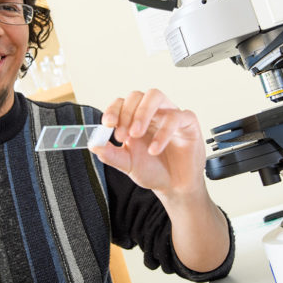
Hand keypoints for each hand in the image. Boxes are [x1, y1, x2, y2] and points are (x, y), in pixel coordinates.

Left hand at [89, 89, 206, 198]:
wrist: (174, 187)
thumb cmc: (153, 171)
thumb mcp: (126, 164)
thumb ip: (110, 154)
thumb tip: (94, 143)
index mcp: (136, 119)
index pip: (122, 103)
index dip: (113, 110)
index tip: (108, 124)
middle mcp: (152, 114)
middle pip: (137, 95)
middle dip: (126, 113)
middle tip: (123, 135)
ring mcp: (170, 115)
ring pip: (156, 96)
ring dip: (142, 112)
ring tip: (136, 134)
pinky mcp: (188, 123)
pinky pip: (176, 116)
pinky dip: (163, 132)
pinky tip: (154, 149)